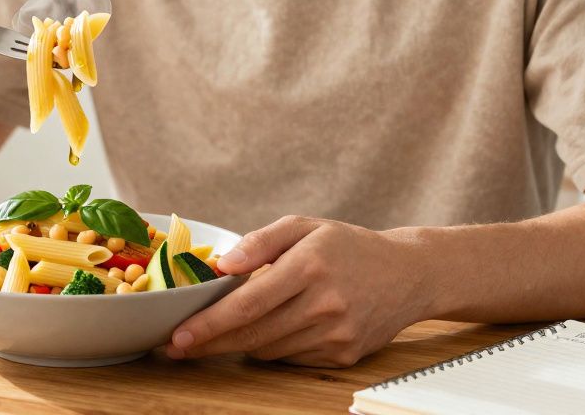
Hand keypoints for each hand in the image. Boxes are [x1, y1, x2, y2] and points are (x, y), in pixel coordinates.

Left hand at [166, 216, 430, 366]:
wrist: (409, 274)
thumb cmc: (348, 246)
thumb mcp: (304, 227)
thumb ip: (260, 242)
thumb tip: (222, 265)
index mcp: (310, 266)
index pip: (248, 303)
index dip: (209, 324)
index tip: (178, 336)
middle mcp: (325, 303)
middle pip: (253, 334)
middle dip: (209, 343)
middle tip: (175, 348)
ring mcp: (337, 334)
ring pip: (269, 350)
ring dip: (240, 343)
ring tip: (220, 333)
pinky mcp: (344, 355)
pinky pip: (291, 358)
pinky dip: (272, 347)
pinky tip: (269, 331)